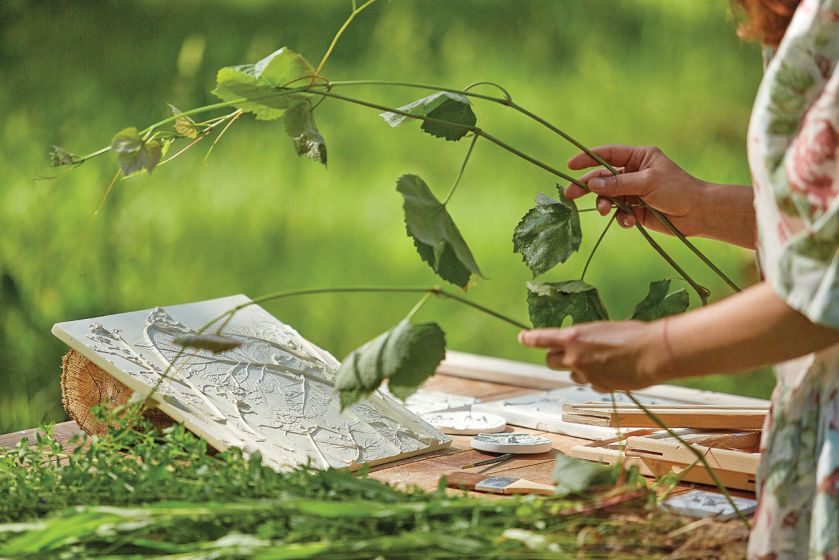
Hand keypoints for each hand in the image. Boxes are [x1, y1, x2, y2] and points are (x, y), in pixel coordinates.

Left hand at [518, 320, 668, 391]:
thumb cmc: (632, 334)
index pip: (540, 338)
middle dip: (556, 358)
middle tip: (566, 354)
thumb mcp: (602, 329)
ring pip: (571, 373)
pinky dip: (597, 378)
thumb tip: (581, 345)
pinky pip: (590, 383)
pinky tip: (613, 371)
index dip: (529, 339)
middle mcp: (573, 357)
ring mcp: (584, 374)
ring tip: (601, 360)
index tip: (522, 338)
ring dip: (579, 368)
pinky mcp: (597, 387)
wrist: (652, 353)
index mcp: (572, 337)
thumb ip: (585, 338)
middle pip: (550, 361)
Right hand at [565, 145, 708, 235]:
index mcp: (638, 158)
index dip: (588, 159)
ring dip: (605, 205)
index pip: (608, 155)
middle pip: (602, 177)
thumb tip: (592, 183)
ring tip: (607, 212)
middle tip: (569, 194)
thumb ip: (617, 183)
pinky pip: (619, 213)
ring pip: (608, 197)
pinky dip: (621, 218)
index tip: (570, 166)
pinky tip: (630, 221)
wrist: (698, 213)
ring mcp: (633, 192)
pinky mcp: (636, 210)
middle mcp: (633, 173)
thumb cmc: (677, 190)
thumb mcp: (646, 182)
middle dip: (587, 186)